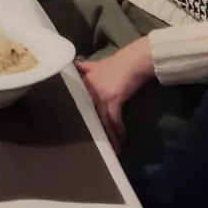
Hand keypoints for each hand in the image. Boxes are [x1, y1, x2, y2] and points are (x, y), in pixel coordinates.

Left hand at [75, 37, 155, 152]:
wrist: (134, 60)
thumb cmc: (117, 63)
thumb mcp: (97, 64)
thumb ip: (84, 67)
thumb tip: (74, 64)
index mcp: (84, 83)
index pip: (79, 103)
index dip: (80, 118)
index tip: (79, 131)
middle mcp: (90, 90)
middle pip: (89, 114)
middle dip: (92, 131)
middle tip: (94, 146)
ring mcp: (101, 95)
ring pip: (101, 119)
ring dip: (108, 135)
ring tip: (112, 147)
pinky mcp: (114, 99)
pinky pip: (114, 119)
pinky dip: (118, 129)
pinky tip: (122, 138)